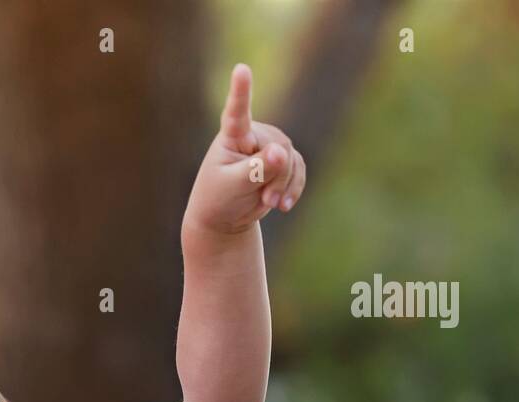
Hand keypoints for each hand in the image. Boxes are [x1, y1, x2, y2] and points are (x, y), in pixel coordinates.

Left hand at [182, 64, 306, 242]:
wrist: (225, 216)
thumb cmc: (219, 199)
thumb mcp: (234, 186)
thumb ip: (257, 169)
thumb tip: (282, 151)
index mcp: (231, 136)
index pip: (237, 112)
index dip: (241, 90)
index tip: (241, 69)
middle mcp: (252, 134)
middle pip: (279, 148)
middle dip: (277, 176)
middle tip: (266, 199)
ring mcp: (269, 144)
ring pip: (292, 159)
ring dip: (285, 185)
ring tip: (270, 202)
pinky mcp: (282, 159)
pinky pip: (299, 168)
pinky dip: (294, 187)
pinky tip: (284, 205)